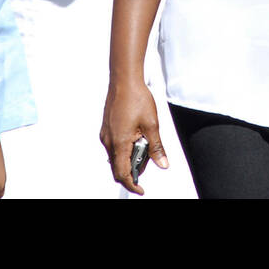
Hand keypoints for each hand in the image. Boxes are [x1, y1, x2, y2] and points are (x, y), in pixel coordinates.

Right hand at [100, 78, 168, 195]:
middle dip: (132, 170)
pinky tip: (136, 137)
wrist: (124, 80)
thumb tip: (162, 164)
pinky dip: (124, 148)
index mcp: (119, 142)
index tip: (141, 189)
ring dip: (129, 158)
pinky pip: (113, 146)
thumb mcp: (152, 125)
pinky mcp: (106, 128)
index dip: (132, 184)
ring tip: (144, 144)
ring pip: (115, 156)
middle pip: (117, 167)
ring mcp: (106, 134)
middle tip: (148, 161)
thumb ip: (156, 147)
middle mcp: (109, 141)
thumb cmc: (137, 98)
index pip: (122, 173)